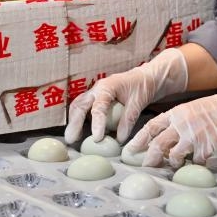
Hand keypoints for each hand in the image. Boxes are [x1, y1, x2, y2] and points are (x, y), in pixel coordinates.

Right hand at [64, 48, 187, 143]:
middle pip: (80, 104)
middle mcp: (97, 89)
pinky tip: (80, 133)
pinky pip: (83, 109)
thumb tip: (119, 139)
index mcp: (108, 86)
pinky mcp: (96, 99)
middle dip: (74, 122)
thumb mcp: (139, 102)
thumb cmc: (143, 86)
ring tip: (72, 138)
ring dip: (74, 121)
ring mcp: (95, 93)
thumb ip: (128, 119)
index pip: (99, 106)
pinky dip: (79, 120)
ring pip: (78, 106)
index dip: (97, 123)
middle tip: (71, 139)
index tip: (97, 138)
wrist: (145, 77)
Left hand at [125, 78, 216, 167]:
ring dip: (171, 163)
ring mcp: (194, 136)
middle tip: (147, 166)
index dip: (139, 139)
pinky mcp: (207, 147)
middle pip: (158, 144)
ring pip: (173, 155)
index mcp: (177, 113)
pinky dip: (196, 165)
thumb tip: (166, 139)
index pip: (151, 126)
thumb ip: (179, 122)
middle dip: (150, 158)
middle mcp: (182, 124)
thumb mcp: (194, 109)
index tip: (130, 150)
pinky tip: (200, 163)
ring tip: (174, 164)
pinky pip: (195, 162)